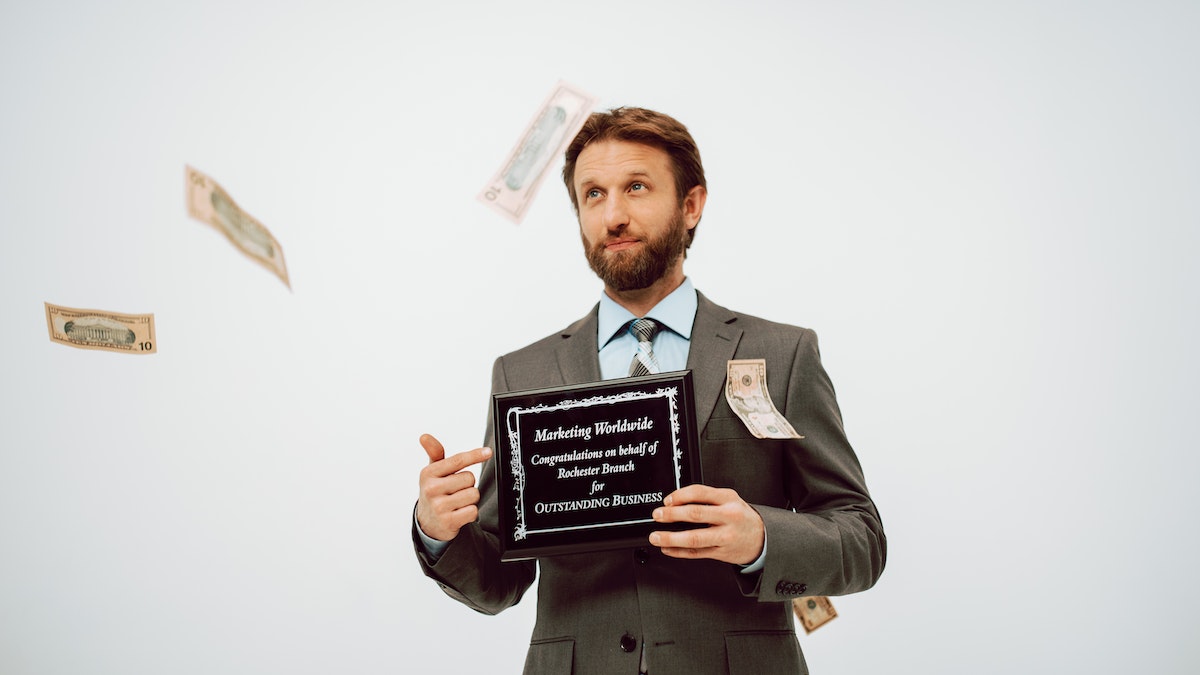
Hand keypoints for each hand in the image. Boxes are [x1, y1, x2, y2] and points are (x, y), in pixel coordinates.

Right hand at [416, 433, 490, 541]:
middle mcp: (431, 489)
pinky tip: (459, 513)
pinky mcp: (448, 521)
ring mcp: (439, 506)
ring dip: (470, 498)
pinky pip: (473, 511)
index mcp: (428, 473)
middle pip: (469, 478)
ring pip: (473, 494)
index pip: (457, 460)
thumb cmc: (434, 492)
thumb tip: (424, 436)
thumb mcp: (432, 472)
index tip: (488, 452)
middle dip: (468, 484)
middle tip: (456, 490)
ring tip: (457, 502)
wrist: (428, 522)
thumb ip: (434, 453)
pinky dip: (470, 512)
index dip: (475, 455)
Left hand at [649, 484, 764, 564]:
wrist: (761, 538)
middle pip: (695, 514)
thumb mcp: (729, 499)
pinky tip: (668, 548)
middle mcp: (727, 517)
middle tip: (657, 515)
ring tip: (656, 537)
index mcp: (728, 499)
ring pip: (694, 538)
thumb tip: (675, 501)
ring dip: (671, 538)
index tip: (667, 501)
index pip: (700, 493)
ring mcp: (725, 536)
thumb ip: (706, 498)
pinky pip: (697, 553)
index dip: (680, 495)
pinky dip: (679, 551)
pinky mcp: (721, 553)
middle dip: (672, 515)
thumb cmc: (740, 517)